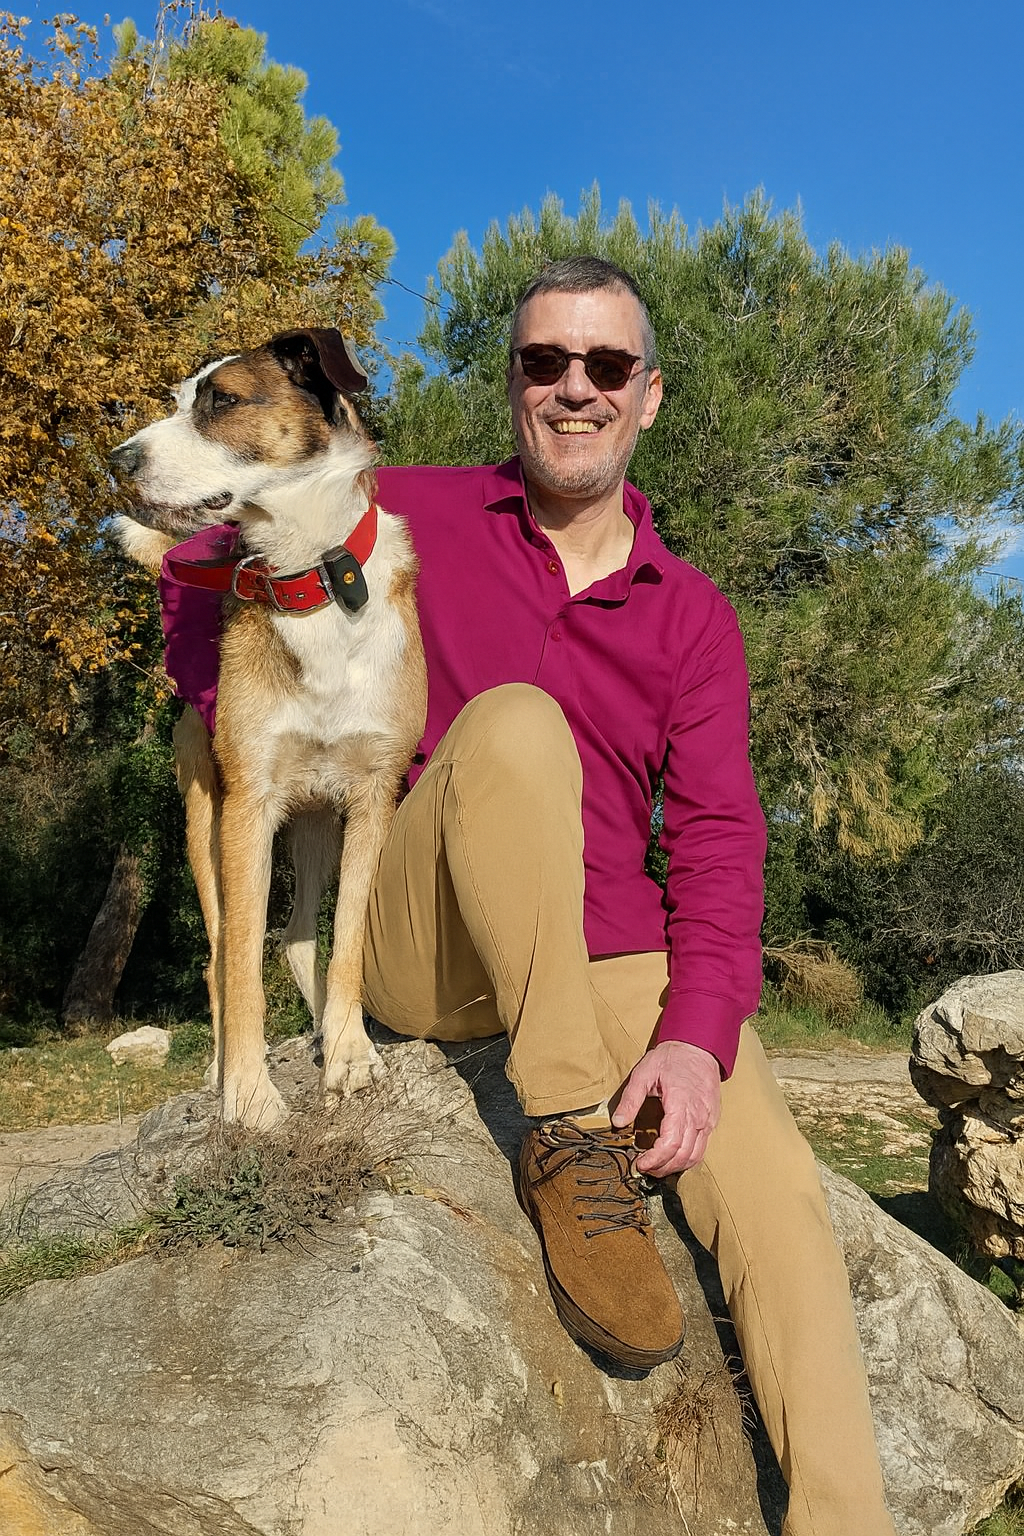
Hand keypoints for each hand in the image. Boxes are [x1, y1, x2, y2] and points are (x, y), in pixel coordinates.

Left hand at [612, 1040, 720, 1178]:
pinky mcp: (712, 1121)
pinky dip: (688, 1158)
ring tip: (656, 1167)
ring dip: (675, 1167)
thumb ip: (630, 1099)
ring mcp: (708, 1120)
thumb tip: (618, 1122)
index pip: (670, 1144)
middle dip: (662, 1168)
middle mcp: (698, 1117)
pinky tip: (673, 1157)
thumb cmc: (672, 1058)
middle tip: (644, 1168)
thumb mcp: (644, 1073)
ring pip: (695, 1156)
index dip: (654, 1160)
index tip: (639, 1164)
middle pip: (683, 1156)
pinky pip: (702, 1148)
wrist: (699, 1047)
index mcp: (681, 1105)